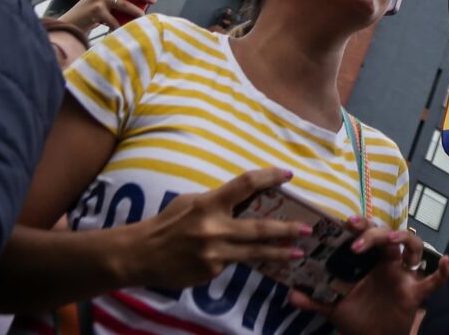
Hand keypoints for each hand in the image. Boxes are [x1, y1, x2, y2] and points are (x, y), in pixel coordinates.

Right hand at [58, 0, 157, 32]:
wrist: (69, 26)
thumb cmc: (88, 16)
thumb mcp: (102, 4)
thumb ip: (115, 1)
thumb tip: (140, 5)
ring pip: (124, 4)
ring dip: (136, 11)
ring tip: (144, 17)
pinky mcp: (96, 10)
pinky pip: (115, 20)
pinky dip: (121, 26)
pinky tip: (126, 30)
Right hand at [125, 169, 306, 288]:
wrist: (141, 255)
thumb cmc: (168, 222)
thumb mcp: (191, 202)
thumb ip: (218, 201)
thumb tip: (248, 199)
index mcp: (209, 204)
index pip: (246, 185)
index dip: (269, 177)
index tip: (288, 175)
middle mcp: (215, 229)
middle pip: (259, 228)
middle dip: (286, 229)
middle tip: (307, 229)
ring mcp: (214, 254)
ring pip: (254, 253)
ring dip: (279, 253)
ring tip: (298, 253)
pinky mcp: (211, 272)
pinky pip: (232, 263)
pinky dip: (237, 259)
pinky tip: (232, 257)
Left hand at [290, 219, 448, 334]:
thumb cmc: (359, 320)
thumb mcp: (334, 309)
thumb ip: (314, 300)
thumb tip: (290, 294)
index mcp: (372, 263)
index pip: (369, 235)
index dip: (362, 226)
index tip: (347, 221)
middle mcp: (390, 264)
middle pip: (389, 236)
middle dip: (375, 232)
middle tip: (357, 237)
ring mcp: (405, 277)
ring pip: (413, 248)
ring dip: (404, 239)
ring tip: (392, 239)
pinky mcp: (415, 293)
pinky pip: (433, 281)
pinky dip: (442, 272)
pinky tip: (445, 261)